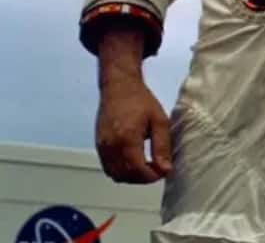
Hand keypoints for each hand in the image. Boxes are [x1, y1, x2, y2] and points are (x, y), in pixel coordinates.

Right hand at [95, 27, 169, 183]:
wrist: (118, 86)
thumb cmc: (141, 100)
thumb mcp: (159, 120)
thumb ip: (162, 146)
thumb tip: (165, 169)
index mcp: (126, 138)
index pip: (138, 170)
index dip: (152, 176)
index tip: (164, 171)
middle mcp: (110, 145)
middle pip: (125, 176)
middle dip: (143, 178)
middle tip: (158, 169)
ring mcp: (101, 146)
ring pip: (115, 175)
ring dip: (132, 176)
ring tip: (148, 166)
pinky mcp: (98, 145)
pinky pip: (108, 167)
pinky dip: (121, 170)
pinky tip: (136, 161)